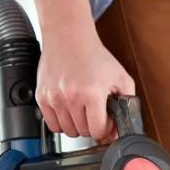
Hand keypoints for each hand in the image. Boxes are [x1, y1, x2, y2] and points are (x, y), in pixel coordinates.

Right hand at [36, 22, 134, 139]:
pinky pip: (52, 125)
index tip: (106, 120)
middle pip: (83, 132)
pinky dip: (62, 122)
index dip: (105, 128)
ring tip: (82, 110)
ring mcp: (54, 97)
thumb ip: (127, 105)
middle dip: (92, 126)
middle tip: (95, 112)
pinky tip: (69, 110)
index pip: (98, 130)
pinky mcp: (42, 96)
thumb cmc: (95, 57)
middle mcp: (70, 96)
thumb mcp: (122, 78)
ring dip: (77, 125)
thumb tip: (118, 131)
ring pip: (68, 131)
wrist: (69, 37)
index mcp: (92, 93)